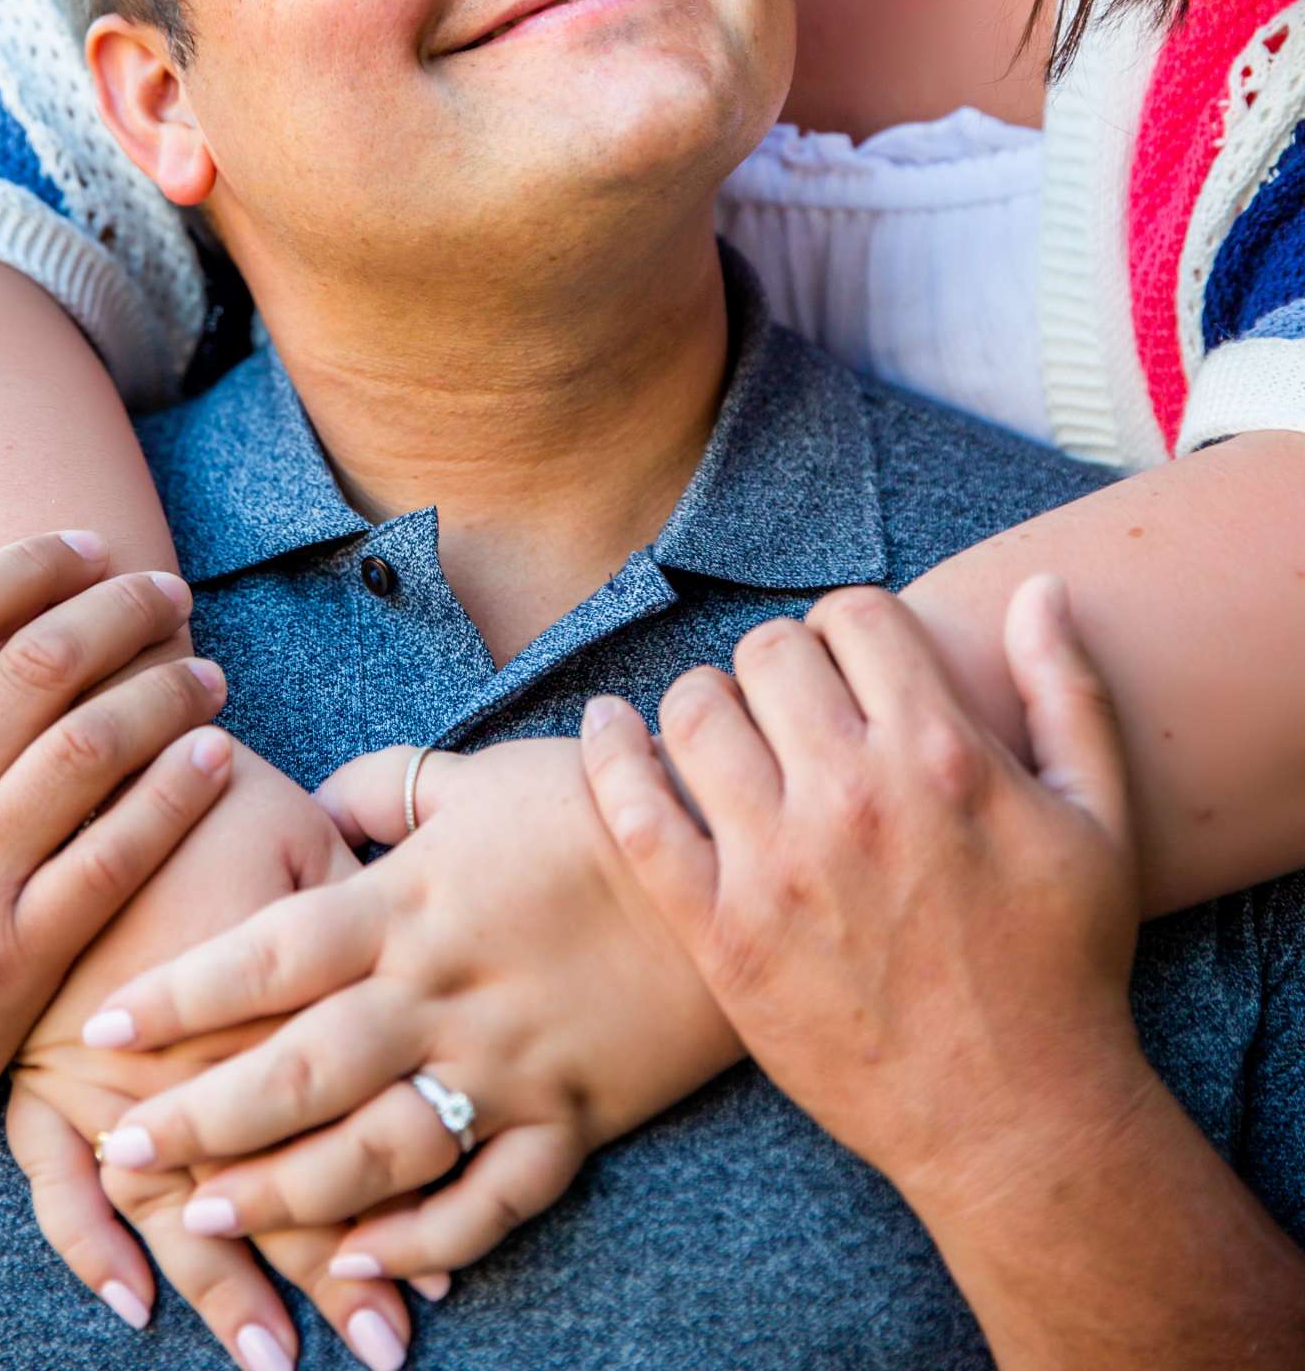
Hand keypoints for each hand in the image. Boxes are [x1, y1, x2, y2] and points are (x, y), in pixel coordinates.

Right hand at [0, 533, 230, 1231]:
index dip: (27, 565)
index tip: (89, 544)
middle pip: (34, 666)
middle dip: (117, 611)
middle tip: (171, 591)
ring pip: (83, 750)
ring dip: (161, 694)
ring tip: (207, 671)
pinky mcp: (11, 963)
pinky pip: (110, 861)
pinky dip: (171, 800)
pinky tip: (217, 760)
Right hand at [11, 745, 424, 1370]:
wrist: (71, 754)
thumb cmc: (204, 783)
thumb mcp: (303, 834)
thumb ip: (366, 920)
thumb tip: (440, 978)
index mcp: (267, 1010)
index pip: (344, 1134)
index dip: (399, 1207)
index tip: (444, 1280)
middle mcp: (187, 1068)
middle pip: (270, 1194)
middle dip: (333, 1279)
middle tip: (385, 1349)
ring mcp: (104, 1085)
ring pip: (175, 1214)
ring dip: (227, 1294)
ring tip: (277, 1362)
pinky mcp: (35, 1079)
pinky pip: (57, 1189)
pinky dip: (90, 1251)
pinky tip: (129, 1307)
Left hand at [76, 736, 740, 1280]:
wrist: (729, 857)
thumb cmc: (594, 804)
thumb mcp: (477, 775)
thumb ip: (380, 790)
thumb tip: (307, 807)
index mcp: (411, 901)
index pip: (269, 952)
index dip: (178, 993)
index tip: (98, 1027)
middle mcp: (443, 991)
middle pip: (300, 1068)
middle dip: (200, 1117)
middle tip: (119, 1150)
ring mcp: (507, 1064)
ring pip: (377, 1150)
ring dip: (286, 1192)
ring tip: (204, 1217)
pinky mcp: (570, 1118)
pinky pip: (491, 1202)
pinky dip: (425, 1245)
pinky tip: (361, 1268)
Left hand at [580, 575, 1152, 1215]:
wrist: (1016, 1120)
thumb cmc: (1065, 966)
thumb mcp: (1100, 819)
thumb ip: (1067, 692)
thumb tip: (1037, 587)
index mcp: (942, 754)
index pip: (855, 614)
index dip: (854, 628)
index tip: (856, 668)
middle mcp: (852, 796)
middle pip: (769, 650)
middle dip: (784, 663)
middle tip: (796, 709)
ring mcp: (777, 866)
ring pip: (695, 710)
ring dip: (709, 704)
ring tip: (732, 735)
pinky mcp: (720, 933)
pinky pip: (633, 814)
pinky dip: (610, 755)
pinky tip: (608, 727)